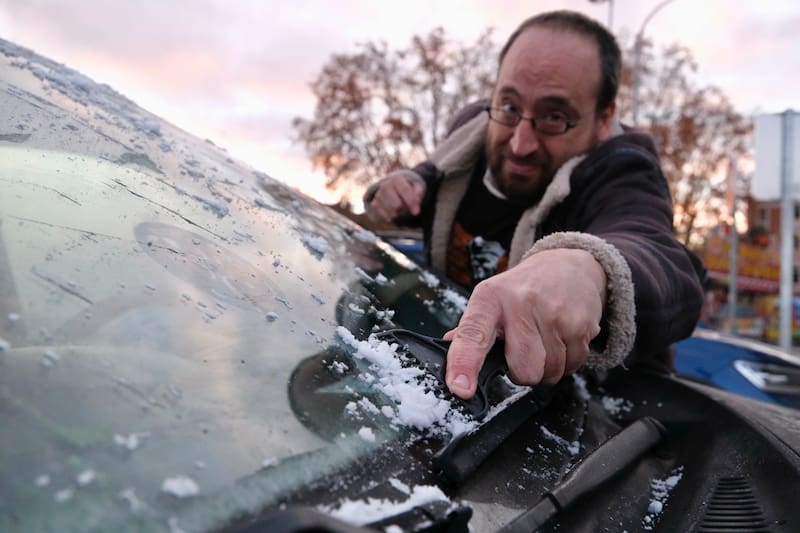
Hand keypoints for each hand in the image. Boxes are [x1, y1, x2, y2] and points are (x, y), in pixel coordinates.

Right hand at [365, 170, 425, 222]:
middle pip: (397, 205)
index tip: (417, 212)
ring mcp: (378, 195)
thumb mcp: (418, 186)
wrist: (395, 187)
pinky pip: (385, 217)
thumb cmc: (409, 187)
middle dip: (405, 209)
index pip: (404, 192)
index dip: (412, 203)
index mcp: (396, 179)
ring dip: (399, 214)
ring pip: (391, 213)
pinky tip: (395, 212)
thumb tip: (416, 202)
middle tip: (408, 208)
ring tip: (402, 209)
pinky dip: (393, 217)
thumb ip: (418, 192)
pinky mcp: (374, 204)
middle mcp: (385, 185)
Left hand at [444, 249, 606, 398]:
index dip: (464, 364)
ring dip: (546, 368)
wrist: (568, 266)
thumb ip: (470, 329)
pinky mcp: (581, 325)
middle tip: (522, 353)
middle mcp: (522, 303)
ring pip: (549, 372)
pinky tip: (561, 340)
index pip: (472, 335)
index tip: (461, 388)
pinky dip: (566, 362)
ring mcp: (554, 314)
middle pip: (523, 368)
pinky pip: (572, 366)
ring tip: (543, 342)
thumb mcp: (491, 299)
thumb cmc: (523, 288)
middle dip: (522, 373)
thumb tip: (448, 348)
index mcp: (491, 298)